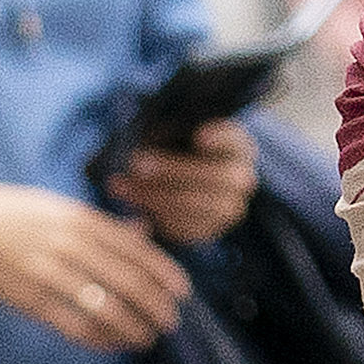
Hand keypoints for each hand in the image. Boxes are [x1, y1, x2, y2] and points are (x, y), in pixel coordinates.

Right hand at [0, 177, 189, 351]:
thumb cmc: (6, 213)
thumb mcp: (55, 205)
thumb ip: (100, 222)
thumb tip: (144, 230)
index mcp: (77, 217)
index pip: (135, 248)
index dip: (164, 272)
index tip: (182, 291)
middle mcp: (68, 243)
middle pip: (128, 281)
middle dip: (156, 306)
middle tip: (170, 322)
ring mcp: (48, 273)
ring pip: (106, 308)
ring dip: (133, 328)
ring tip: (146, 338)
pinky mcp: (29, 299)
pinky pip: (74, 326)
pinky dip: (99, 339)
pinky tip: (112, 345)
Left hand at [113, 116, 258, 246]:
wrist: (185, 181)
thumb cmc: (177, 148)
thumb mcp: (176, 133)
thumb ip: (169, 133)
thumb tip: (153, 149)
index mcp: (238, 146)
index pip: (234, 141)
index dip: (219, 139)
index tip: (198, 136)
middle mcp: (241, 179)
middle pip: (217, 177)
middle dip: (173, 171)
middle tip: (137, 163)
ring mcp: (229, 208)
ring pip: (198, 207)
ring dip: (154, 197)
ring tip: (122, 186)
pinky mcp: (210, 230)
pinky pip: (186, 230)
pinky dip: (156, 218)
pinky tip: (133, 205)